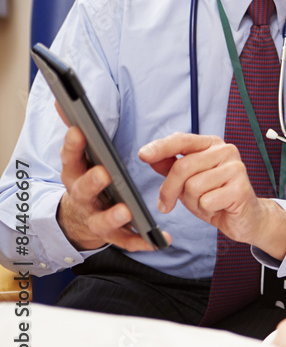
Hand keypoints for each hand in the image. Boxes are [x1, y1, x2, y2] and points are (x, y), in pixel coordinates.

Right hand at [56, 125, 167, 251]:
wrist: (78, 220)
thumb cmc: (87, 180)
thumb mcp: (80, 159)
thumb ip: (78, 135)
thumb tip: (66, 104)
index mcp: (76, 175)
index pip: (70, 159)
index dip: (73, 146)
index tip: (79, 131)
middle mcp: (82, 198)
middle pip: (83, 191)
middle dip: (92, 182)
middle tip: (104, 173)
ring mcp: (95, 219)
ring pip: (101, 220)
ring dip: (113, 216)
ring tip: (127, 211)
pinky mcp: (111, 236)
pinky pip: (126, 241)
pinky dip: (142, 242)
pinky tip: (159, 239)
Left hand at [139, 133, 285, 257]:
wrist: (245, 218)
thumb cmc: (216, 196)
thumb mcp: (188, 181)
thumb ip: (171, 166)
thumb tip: (149, 155)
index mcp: (212, 144)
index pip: (181, 140)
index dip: (161, 147)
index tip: (143, 155)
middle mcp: (226, 151)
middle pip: (183, 167)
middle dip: (169, 190)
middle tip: (166, 205)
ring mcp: (236, 168)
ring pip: (193, 186)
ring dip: (193, 202)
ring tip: (206, 202)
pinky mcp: (241, 188)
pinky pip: (206, 201)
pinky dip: (207, 209)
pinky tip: (218, 207)